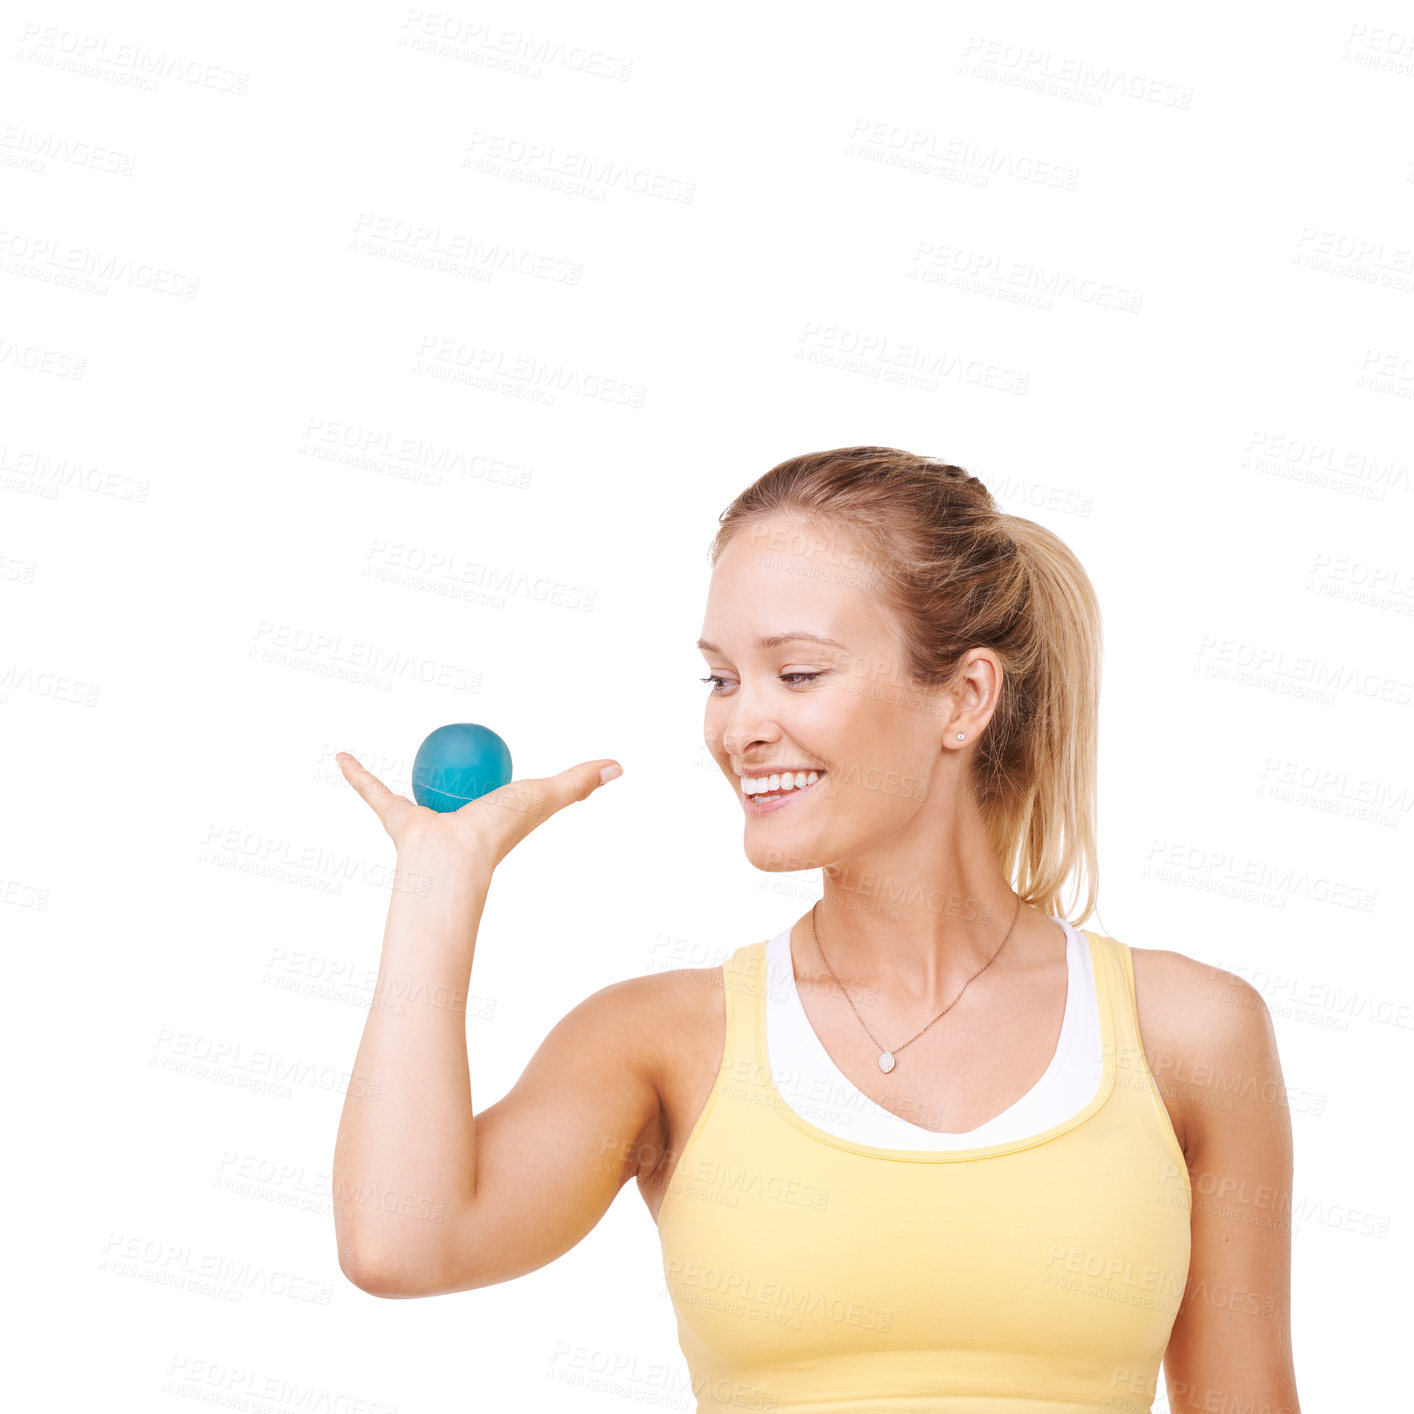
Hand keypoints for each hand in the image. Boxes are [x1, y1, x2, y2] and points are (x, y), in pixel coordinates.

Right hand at [335, 752, 622, 867]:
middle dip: (450, 774)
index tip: (503, 754)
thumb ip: (579, 782)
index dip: (504, 773)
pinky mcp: (394, 819)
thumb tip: (619, 766)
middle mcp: (455, 817)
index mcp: (490, 814)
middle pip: (453, 786)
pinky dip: (357, 776)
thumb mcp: (546, 796)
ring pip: (411, 790)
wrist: (453, 858)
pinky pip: (374, 792)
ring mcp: (423, 820)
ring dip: (399, 778)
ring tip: (394, 751)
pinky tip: (342, 754)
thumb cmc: (500, 830)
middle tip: (451, 745)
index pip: (500, 787)